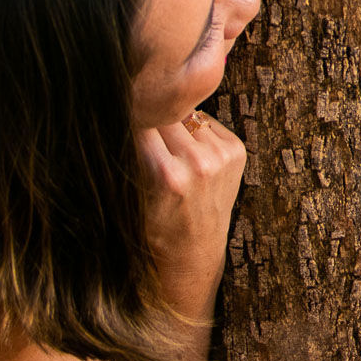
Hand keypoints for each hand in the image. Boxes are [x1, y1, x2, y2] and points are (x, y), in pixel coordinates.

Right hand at [136, 110, 245, 286]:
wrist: (194, 249)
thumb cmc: (154, 225)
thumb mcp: (131, 196)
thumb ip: (130, 156)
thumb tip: (128, 111)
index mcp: (165, 175)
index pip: (141, 123)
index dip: (131, 118)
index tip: (123, 116)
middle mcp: (197, 162)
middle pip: (166, 115)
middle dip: (153, 118)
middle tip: (145, 129)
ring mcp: (221, 156)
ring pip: (187, 116)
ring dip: (175, 124)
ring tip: (168, 147)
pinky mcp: (237, 150)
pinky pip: (207, 123)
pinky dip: (195, 131)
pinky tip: (189, 152)